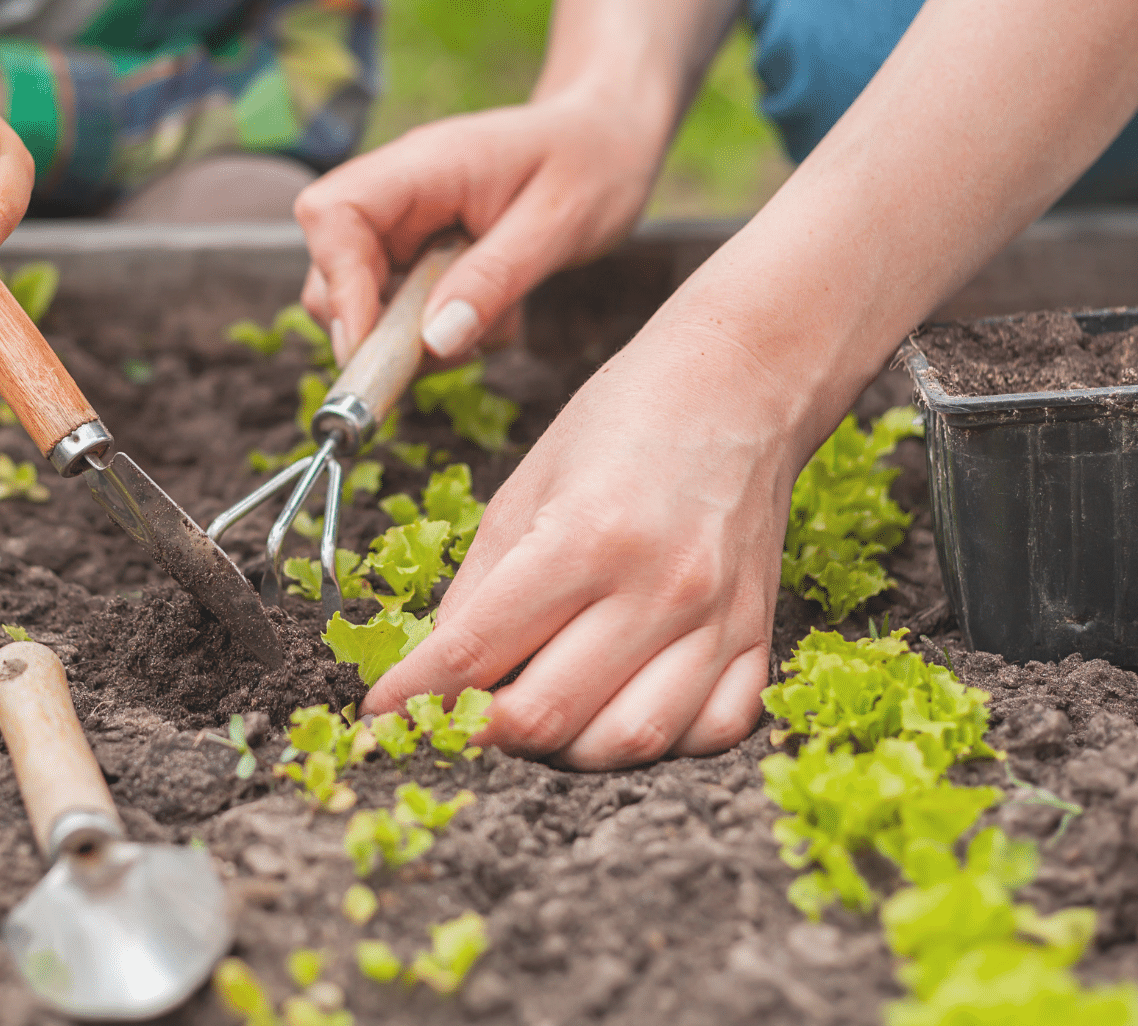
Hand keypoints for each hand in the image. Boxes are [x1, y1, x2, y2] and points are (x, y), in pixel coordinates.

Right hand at [293, 94, 664, 363]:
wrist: (609, 138)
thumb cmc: (592, 161)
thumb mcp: (559, 223)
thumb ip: (496, 279)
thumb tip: (433, 341)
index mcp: (423, 165)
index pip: (332, 215)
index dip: (339, 286)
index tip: (370, 347)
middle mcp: (398, 194)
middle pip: (330, 268)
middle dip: (373, 328)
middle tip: (440, 357)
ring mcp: (406, 227)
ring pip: (362, 302)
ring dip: (413, 339)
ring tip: (490, 327)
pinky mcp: (421, 257)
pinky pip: (402, 313)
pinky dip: (439, 336)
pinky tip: (495, 318)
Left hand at [358, 321, 803, 768]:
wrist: (740, 384)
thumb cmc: (622, 423)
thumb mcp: (523, 487)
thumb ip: (477, 587)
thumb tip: (438, 671)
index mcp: (583, 537)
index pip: (474, 652)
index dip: (413, 697)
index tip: (379, 716)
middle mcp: (657, 587)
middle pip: (547, 715)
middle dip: (479, 734)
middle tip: (450, 723)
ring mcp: (718, 619)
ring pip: (630, 743)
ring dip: (565, 753)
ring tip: (532, 723)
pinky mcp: (758, 635)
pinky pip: (712, 733)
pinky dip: (657, 744)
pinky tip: (618, 714)